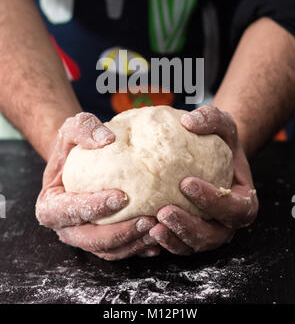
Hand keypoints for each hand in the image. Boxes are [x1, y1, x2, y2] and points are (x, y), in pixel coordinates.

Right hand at [36, 112, 158, 260]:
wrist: (81, 163)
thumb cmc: (75, 146)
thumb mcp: (72, 129)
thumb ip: (83, 128)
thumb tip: (106, 139)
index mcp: (50, 205)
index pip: (69, 210)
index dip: (94, 207)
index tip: (122, 196)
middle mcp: (65, 228)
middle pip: (89, 239)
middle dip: (119, 233)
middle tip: (147, 220)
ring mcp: (83, 238)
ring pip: (107, 250)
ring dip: (133, 243)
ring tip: (157, 228)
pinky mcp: (101, 243)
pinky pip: (119, 251)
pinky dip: (138, 248)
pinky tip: (157, 240)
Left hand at [149, 105, 258, 254]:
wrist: (211, 158)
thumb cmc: (220, 141)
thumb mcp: (223, 124)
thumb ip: (212, 118)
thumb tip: (189, 121)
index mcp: (243, 201)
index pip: (235, 208)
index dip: (213, 200)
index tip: (186, 183)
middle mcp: (227, 223)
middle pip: (213, 236)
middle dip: (189, 227)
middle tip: (164, 211)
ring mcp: (208, 233)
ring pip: (193, 246)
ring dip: (173, 239)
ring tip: (151, 226)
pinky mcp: (188, 236)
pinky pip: (176, 245)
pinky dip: (161, 242)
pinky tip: (143, 229)